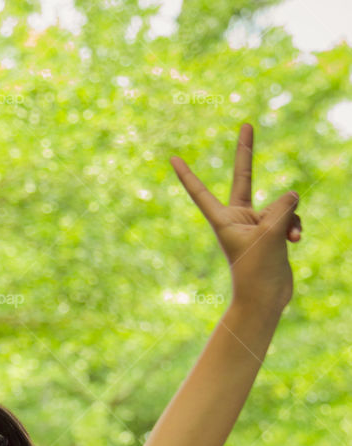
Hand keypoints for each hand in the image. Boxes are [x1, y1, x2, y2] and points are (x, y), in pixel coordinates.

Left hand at [170, 122, 301, 310]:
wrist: (266, 299)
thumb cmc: (258, 271)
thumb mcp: (270, 233)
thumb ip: (281, 206)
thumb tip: (292, 194)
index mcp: (223, 219)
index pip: (201, 193)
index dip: (187, 175)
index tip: (172, 158)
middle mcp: (238, 218)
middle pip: (243, 177)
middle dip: (246, 151)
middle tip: (246, 124)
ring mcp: (256, 224)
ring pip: (280, 204)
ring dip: (288, 218)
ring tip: (286, 238)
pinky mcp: (272, 232)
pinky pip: (289, 216)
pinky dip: (294, 225)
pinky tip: (295, 240)